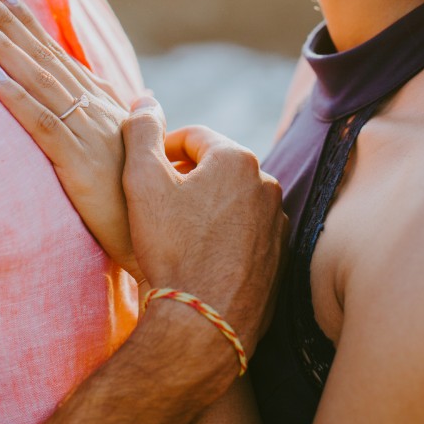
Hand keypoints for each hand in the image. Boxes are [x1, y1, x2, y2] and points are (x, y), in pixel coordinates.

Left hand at [0, 0, 143, 280]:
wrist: (171, 233)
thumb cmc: (146, 197)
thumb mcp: (135, 150)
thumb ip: (127, 120)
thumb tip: (140, 95)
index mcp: (104, 103)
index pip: (58, 54)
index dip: (29, 23)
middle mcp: (96, 107)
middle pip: (45, 56)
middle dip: (9, 20)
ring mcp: (88, 130)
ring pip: (39, 79)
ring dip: (5, 46)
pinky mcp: (78, 160)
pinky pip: (41, 122)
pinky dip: (14, 96)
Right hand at [122, 99, 287, 356]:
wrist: (203, 324)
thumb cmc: (171, 248)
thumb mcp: (143, 181)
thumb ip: (142, 131)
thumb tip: (145, 98)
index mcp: (237, 158)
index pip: (193, 137)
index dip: (163, 149)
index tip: (144, 171)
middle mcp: (267, 183)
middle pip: (216, 166)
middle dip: (186, 176)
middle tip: (156, 202)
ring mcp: (277, 222)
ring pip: (233, 198)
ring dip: (207, 205)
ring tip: (179, 231)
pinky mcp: (280, 255)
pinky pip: (248, 230)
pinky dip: (226, 233)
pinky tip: (202, 254)